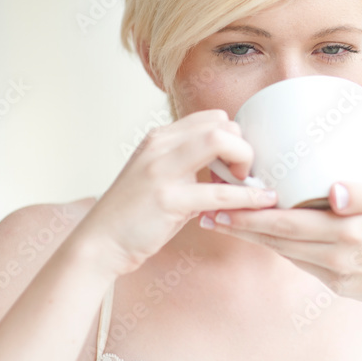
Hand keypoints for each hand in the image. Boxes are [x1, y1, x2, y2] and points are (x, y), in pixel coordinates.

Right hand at [73, 109, 277, 276]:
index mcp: (160, 138)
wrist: (99, 243)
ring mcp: (162, 170)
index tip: (239, 162)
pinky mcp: (167, 199)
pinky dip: (247, 196)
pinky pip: (219, 193)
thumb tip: (231, 165)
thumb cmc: (136, 214)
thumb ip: (190, 165)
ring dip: (246, 162)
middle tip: (245, 175)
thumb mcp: (160, 177)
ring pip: (220, 142)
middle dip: (244, 147)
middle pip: (220, 124)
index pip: (212, 118)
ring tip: (252, 184)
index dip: (235, 137)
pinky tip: (262, 202)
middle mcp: (160, 146)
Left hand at [203, 180, 361, 311]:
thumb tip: (332, 190)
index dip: (252, 216)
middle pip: (277, 241)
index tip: (222, 204)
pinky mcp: (336, 286)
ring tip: (223, 223)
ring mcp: (335, 276)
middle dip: (240, 227)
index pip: (288, 223)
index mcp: (349, 233)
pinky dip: (279, 248)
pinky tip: (262, 236)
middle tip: (206, 214)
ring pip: (285, 254)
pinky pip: (301, 263)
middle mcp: (337, 258)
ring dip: (253, 239)